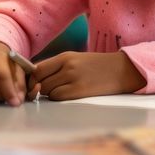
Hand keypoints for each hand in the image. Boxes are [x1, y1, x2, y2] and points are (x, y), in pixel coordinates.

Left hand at [27, 51, 145, 100]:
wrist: (122, 70)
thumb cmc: (98, 66)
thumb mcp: (77, 60)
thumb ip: (57, 67)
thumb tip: (35, 79)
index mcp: (65, 56)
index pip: (36, 68)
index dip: (32, 79)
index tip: (35, 84)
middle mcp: (67, 66)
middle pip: (39, 81)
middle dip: (40, 87)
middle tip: (51, 89)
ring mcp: (73, 78)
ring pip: (47, 91)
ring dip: (51, 93)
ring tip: (66, 89)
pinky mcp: (78, 91)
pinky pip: (57, 97)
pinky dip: (59, 98)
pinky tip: (71, 94)